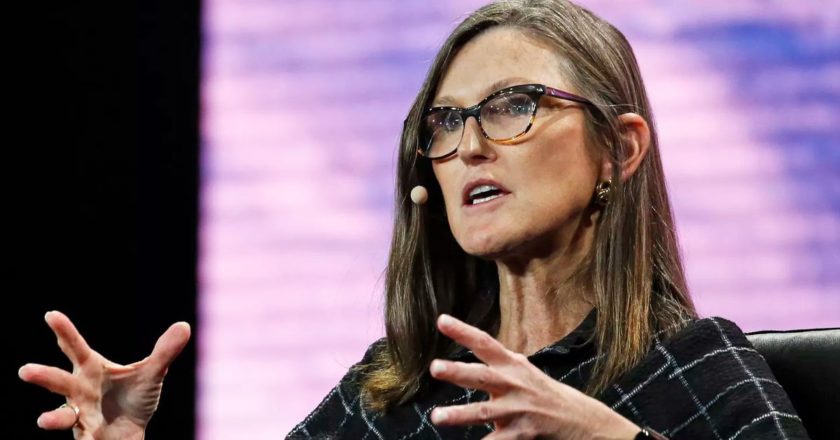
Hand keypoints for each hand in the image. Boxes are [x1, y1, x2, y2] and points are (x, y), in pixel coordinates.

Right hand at [18, 310, 190, 439]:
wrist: (133, 432)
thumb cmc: (134, 398)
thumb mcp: (152, 374)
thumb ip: (164, 352)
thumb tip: (184, 325)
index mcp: (91, 369)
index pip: (75, 348)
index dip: (64, 332)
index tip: (51, 315)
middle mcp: (79, 390)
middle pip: (58, 381)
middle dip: (43, 376)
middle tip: (25, 370)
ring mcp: (79, 414)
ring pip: (61, 415)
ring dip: (52, 418)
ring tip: (44, 421)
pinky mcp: (86, 436)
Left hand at [429, 314, 639, 439]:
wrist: (583, 421)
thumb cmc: (548, 395)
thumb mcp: (527, 372)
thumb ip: (503, 363)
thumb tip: (480, 346)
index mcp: (513, 365)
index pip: (485, 343)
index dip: (463, 331)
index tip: (441, 320)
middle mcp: (515, 383)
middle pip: (482, 376)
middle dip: (458, 372)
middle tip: (434, 367)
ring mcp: (519, 409)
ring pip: (484, 412)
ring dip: (459, 415)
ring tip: (436, 417)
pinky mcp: (524, 433)